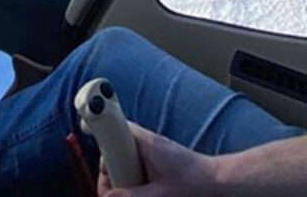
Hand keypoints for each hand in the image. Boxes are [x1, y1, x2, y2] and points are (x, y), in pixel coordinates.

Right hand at [97, 123, 224, 196]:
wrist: (221, 186)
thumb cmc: (197, 185)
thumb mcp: (159, 196)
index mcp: (144, 143)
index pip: (112, 124)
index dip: (97, 121)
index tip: (85, 117)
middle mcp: (144, 145)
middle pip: (111, 155)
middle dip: (111, 177)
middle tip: (122, 190)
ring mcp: (149, 156)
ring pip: (122, 168)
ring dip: (125, 185)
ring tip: (145, 195)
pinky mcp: (155, 167)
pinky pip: (134, 175)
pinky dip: (134, 187)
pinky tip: (148, 195)